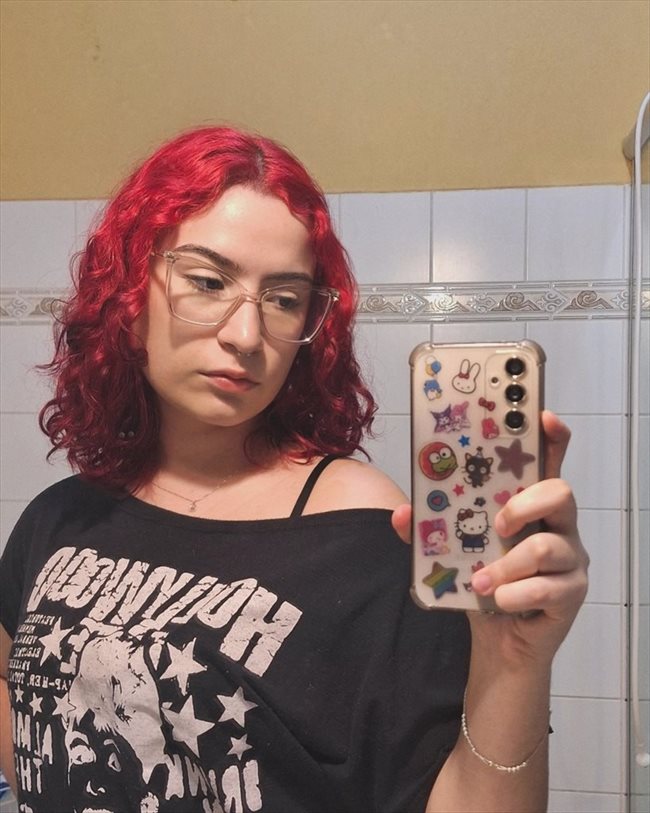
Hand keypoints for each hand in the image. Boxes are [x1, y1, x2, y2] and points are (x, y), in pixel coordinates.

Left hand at [391, 410, 588, 667]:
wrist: (500, 641)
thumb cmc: (483, 583)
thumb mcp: (451, 552)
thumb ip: (426, 531)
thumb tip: (401, 513)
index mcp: (531, 506)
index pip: (549, 463)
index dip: (552, 437)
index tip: (544, 417)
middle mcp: (558, 526)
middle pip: (561, 492)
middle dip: (526, 504)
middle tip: (498, 525)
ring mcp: (570, 559)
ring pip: (548, 547)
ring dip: (506, 565)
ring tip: (480, 581)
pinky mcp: (571, 593)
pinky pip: (548, 588)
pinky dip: (515, 594)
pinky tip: (498, 600)